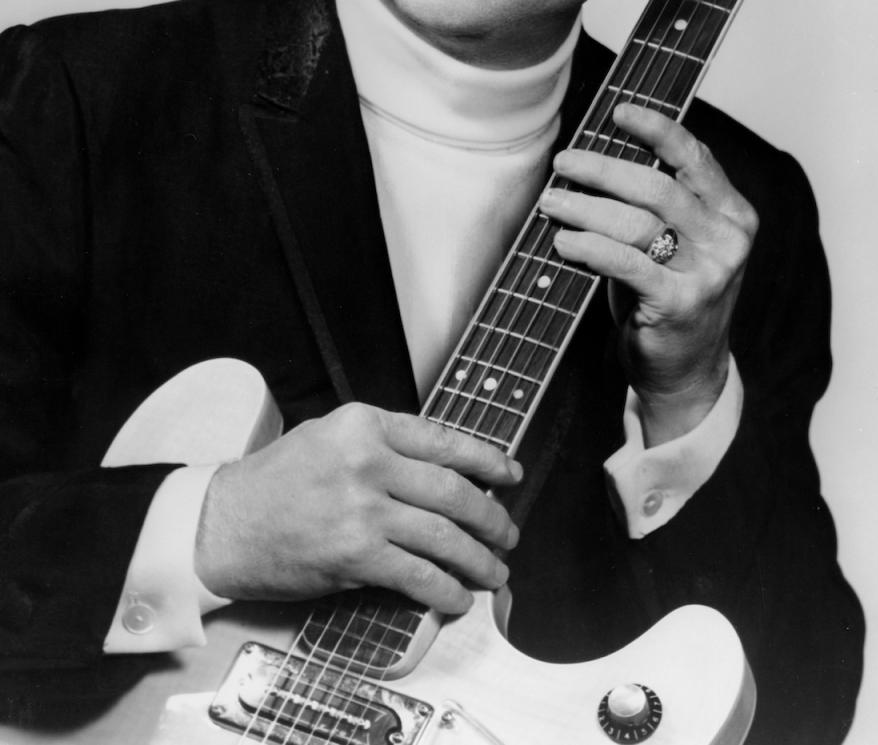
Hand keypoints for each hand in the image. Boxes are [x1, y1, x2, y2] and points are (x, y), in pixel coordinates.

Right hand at [195, 403, 521, 614]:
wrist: (224, 524)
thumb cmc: (275, 481)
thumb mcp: (329, 436)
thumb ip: (382, 445)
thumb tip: (442, 468)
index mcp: (364, 423)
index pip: (442, 439)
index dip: (487, 460)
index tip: (511, 474)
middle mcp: (367, 461)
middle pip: (452, 490)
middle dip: (490, 517)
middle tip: (507, 533)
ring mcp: (362, 510)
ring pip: (442, 535)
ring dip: (477, 559)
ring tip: (495, 571)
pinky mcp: (355, 555)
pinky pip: (417, 575)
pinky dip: (445, 590)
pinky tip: (458, 597)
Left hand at [538, 104, 756, 444]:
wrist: (688, 371)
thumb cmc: (670, 296)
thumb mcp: (676, 244)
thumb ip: (656, 204)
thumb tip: (595, 157)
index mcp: (733, 213)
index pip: (695, 157)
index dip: (656, 129)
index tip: (618, 111)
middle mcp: (728, 239)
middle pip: (657, 186)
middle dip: (603, 169)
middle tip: (563, 162)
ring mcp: (709, 272)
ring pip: (636, 222)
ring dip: (584, 207)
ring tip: (551, 201)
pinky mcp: (679, 303)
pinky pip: (625, 262)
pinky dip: (588, 246)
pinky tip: (563, 241)